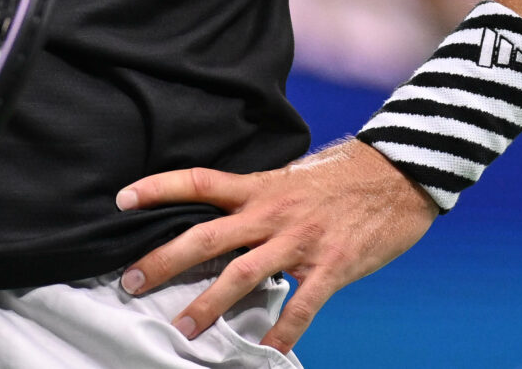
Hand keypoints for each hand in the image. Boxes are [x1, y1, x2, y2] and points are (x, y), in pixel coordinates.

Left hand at [115, 138, 436, 351]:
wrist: (400, 171)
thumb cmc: (344, 176)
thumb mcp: (293, 178)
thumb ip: (258, 200)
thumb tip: (223, 219)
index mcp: (260, 187)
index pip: (199, 181)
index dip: (158, 188)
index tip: (122, 199)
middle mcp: (272, 213)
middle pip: (207, 236)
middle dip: (167, 261)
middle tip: (133, 282)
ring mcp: (301, 240)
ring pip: (243, 275)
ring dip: (209, 305)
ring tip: (181, 330)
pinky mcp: (332, 265)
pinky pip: (302, 306)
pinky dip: (282, 332)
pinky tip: (265, 354)